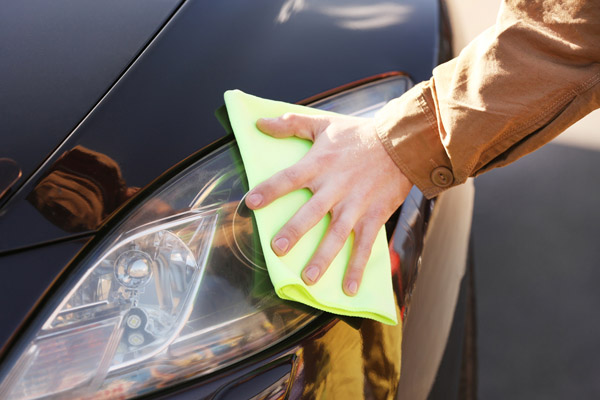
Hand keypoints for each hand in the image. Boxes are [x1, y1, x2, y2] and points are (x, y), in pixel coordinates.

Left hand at [245, 113, 412, 295]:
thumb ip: (291, 124)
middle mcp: (335, 187)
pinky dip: (358, 267)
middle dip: (294, 231)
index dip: (269, 190)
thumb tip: (259, 123)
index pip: (289, 178)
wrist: (402, 143)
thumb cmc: (359, 134)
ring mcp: (356, 205)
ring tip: (308, 279)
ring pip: (336, 235)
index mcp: (320, 164)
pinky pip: (365, 245)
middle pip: (310, 213)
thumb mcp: (324, 124)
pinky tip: (348, 288)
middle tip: (278, 249)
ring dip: (322, 258)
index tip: (250, 203)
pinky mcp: (374, 216)